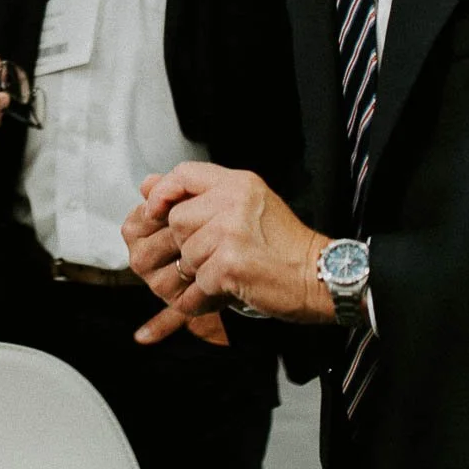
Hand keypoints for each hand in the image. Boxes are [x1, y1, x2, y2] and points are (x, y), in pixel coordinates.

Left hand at [123, 164, 331, 344]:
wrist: (321, 277)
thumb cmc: (285, 247)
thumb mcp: (249, 206)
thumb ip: (202, 195)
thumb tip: (147, 186)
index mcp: (239, 183)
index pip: (184, 173)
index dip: (164, 193)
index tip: (155, 211)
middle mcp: (234, 201)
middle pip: (178, 219)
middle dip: (189, 245)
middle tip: (216, 256)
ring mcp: (231, 231)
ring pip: (186, 254)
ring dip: (200, 272)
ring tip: (229, 272)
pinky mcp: (230, 263)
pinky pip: (198, 282)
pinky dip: (207, 295)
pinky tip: (228, 290)